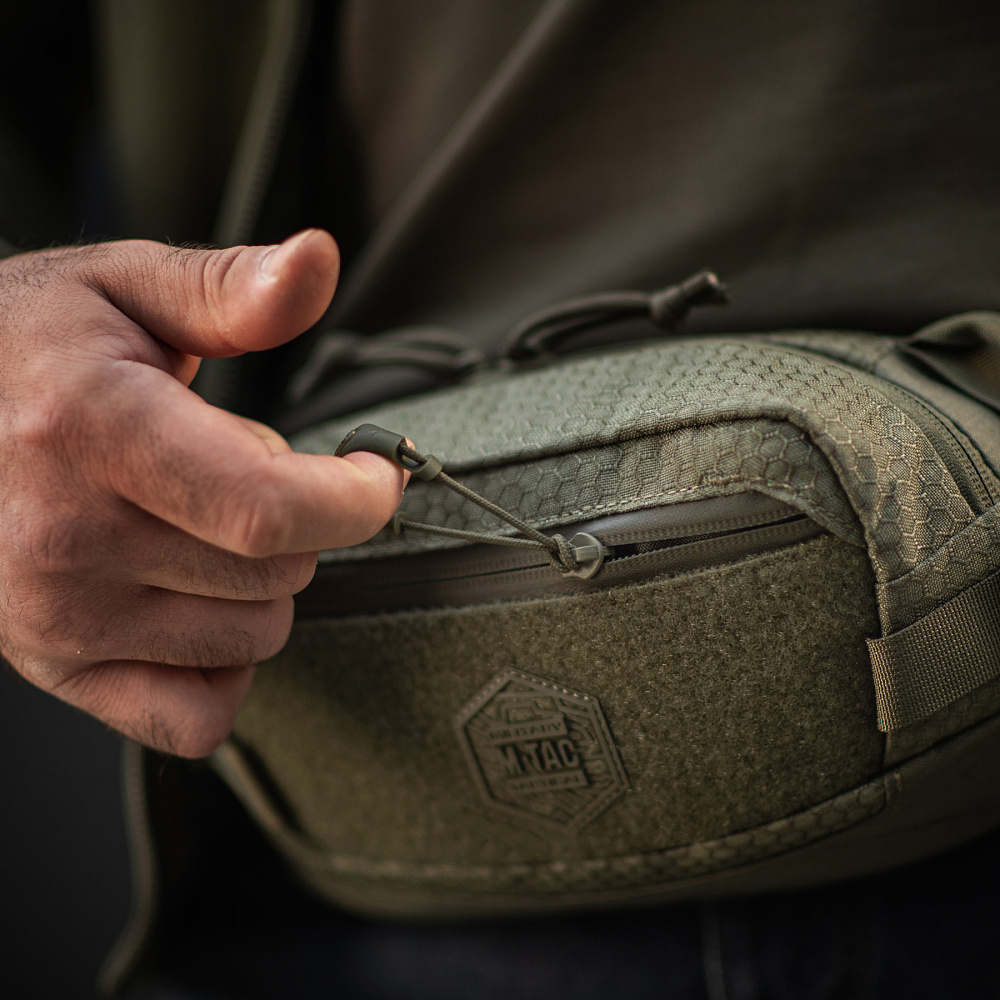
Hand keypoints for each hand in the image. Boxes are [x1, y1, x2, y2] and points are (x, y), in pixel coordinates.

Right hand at [0, 230, 405, 755]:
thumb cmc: (23, 350)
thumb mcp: (126, 289)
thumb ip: (233, 289)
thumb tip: (316, 263)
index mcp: (91, 431)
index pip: (269, 508)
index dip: (355, 499)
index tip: (376, 477)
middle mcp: (64, 538)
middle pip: (277, 574)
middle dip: (301, 524)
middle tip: (243, 474)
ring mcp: (55, 616)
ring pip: (253, 637)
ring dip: (262, 584)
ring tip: (201, 524)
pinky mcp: (56, 666)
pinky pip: (194, 715)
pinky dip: (223, 666)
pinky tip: (197, 603)